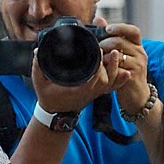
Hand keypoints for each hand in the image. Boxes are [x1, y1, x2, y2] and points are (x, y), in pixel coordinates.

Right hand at [31, 21, 150, 115]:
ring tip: (118, 55)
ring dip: (116, 69)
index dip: (98, 65)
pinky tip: (126, 73)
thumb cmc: (49, 97)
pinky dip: (120, 81)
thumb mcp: (39, 82)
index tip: (99, 51)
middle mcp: (89, 91)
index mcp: (77, 88)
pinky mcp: (97, 92)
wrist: (57, 113)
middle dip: (110, 65)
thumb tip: (38, 51)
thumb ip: (38, 67)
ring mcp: (95, 92)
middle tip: (113, 50)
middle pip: (105, 78)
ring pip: (111, 82)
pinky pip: (112, 87)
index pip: (92, 77)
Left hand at [100, 22, 152, 120]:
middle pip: (121, 41)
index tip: (107, 29)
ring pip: (118, 55)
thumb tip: (99, 19)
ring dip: (104, 55)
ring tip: (98, 58)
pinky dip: (107, 67)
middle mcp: (140, 53)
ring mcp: (138, 65)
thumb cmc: (126, 72)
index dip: (120, 27)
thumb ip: (111, 36)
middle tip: (97, 47)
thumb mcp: (122, 53)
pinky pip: (117, 68)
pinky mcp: (132, 76)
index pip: (133, 31)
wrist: (136, 95)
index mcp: (137, 45)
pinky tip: (102, 68)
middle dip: (105, 43)